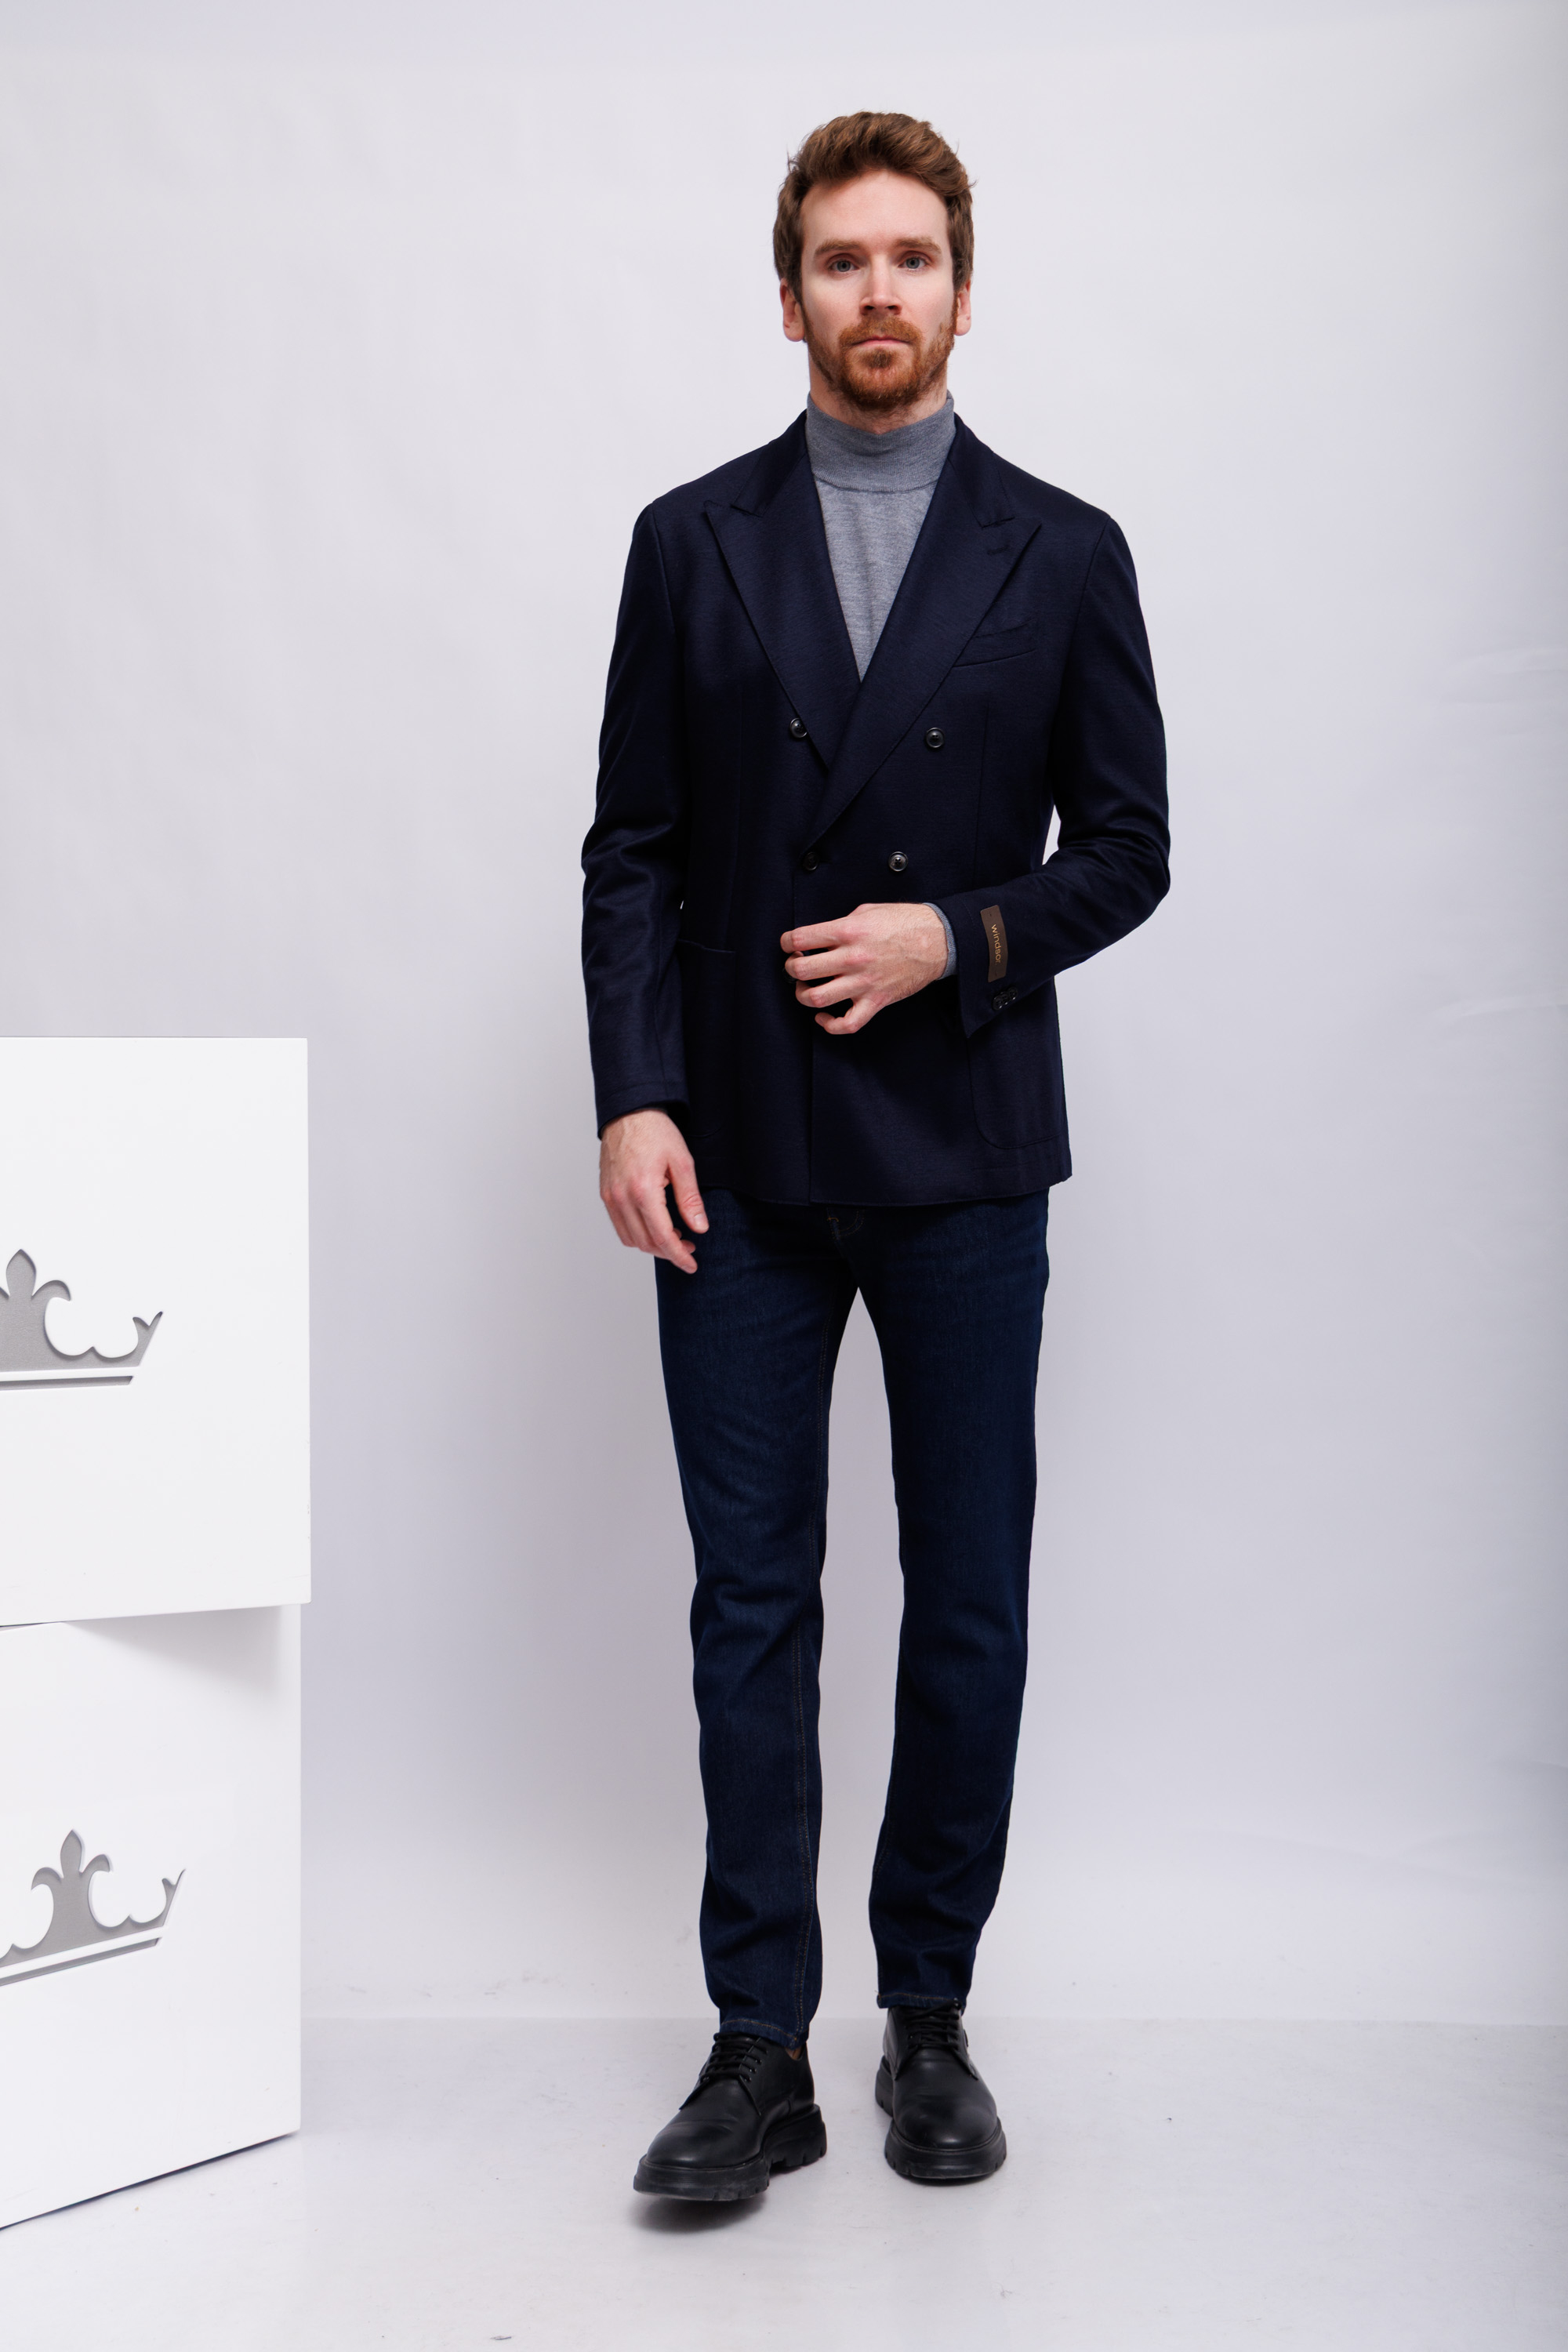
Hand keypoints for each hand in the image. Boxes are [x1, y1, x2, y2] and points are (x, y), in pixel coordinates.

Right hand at [598, 1109, 706, 1273]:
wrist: (629, 1113)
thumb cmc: (656, 1132)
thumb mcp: (682, 1163)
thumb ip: (690, 1199)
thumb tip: (700, 1228)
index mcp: (644, 1190)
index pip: (663, 1237)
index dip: (679, 1256)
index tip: (691, 1264)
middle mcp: (622, 1198)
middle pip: (646, 1243)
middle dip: (669, 1252)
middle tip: (689, 1247)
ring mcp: (611, 1198)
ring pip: (631, 1239)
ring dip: (652, 1245)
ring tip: (673, 1237)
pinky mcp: (606, 1195)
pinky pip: (620, 1227)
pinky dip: (637, 1235)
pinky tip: (654, 1226)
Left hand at [781, 902, 949, 1034]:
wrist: (939, 940)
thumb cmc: (905, 922)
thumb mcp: (867, 911)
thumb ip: (841, 924)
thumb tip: (822, 937)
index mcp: (848, 931)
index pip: (800, 938)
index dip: (787, 942)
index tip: (790, 944)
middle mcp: (852, 958)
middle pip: (801, 970)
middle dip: (791, 968)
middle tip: (796, 965)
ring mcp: (863, 982)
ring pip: (816, 998)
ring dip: (803, 994)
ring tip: (806, 988)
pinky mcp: (876, 1001)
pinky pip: (847, 1024)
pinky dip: (829, 1025)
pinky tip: (823, 1017)